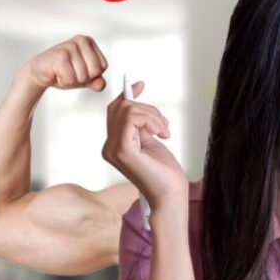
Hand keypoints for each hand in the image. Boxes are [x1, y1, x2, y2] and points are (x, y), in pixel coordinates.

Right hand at [18, 34, 108, 90]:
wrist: (39, 73)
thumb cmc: (63, 72)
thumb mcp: (84, 78)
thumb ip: (96, 81)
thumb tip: (101, 84)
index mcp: (89, 42)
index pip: (103, 67)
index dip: (91, 75)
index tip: (78, 70)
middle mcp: (82, 40)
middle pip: (95, 71)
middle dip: (82, 78)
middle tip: (69, 72)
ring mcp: (71, 46)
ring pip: (83, 76)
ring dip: (71, 80)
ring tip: (62, 72)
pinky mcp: (61, 55)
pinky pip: (71, 79)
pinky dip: (63, 81)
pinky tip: (56, 73)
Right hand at [101, 82, 186, 209]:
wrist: (171, 194)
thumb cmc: (164, 172)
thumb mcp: (149, 138)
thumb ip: (140, 121)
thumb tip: (134, 92)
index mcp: (113, 145)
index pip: (113, 111)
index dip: (126, 95)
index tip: (139, 85)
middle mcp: (108, 147)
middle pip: (119, 107)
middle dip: (146, 108)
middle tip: (163, 125)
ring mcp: (113, 149)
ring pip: (127, 109)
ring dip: (152, 115)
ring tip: (164, 131)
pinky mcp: (123, 150)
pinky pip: (132, 118)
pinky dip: (151, 120)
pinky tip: (162, 134)